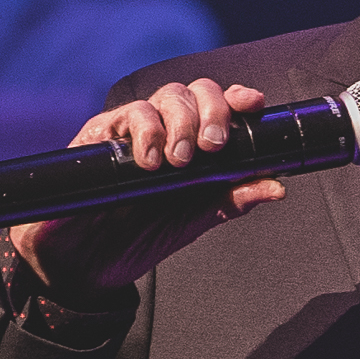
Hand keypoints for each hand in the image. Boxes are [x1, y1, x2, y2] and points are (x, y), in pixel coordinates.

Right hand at [9, 79, 285, 298]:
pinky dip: (144, 131)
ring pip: (162, 98)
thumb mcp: (191, 221)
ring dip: (178, 122)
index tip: (252, 105)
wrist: (83, 265)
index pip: (216, 106)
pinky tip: (149, 160)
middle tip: (212, 146)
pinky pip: (125, 115)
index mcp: (189, 145)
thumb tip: (277, 186)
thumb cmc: (136, 238)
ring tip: (179, 161)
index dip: (236, 98)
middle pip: (192, 92)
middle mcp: (162, 131)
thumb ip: (230, 200)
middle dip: (210, 111)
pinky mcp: (99, 137)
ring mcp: (130, 131)